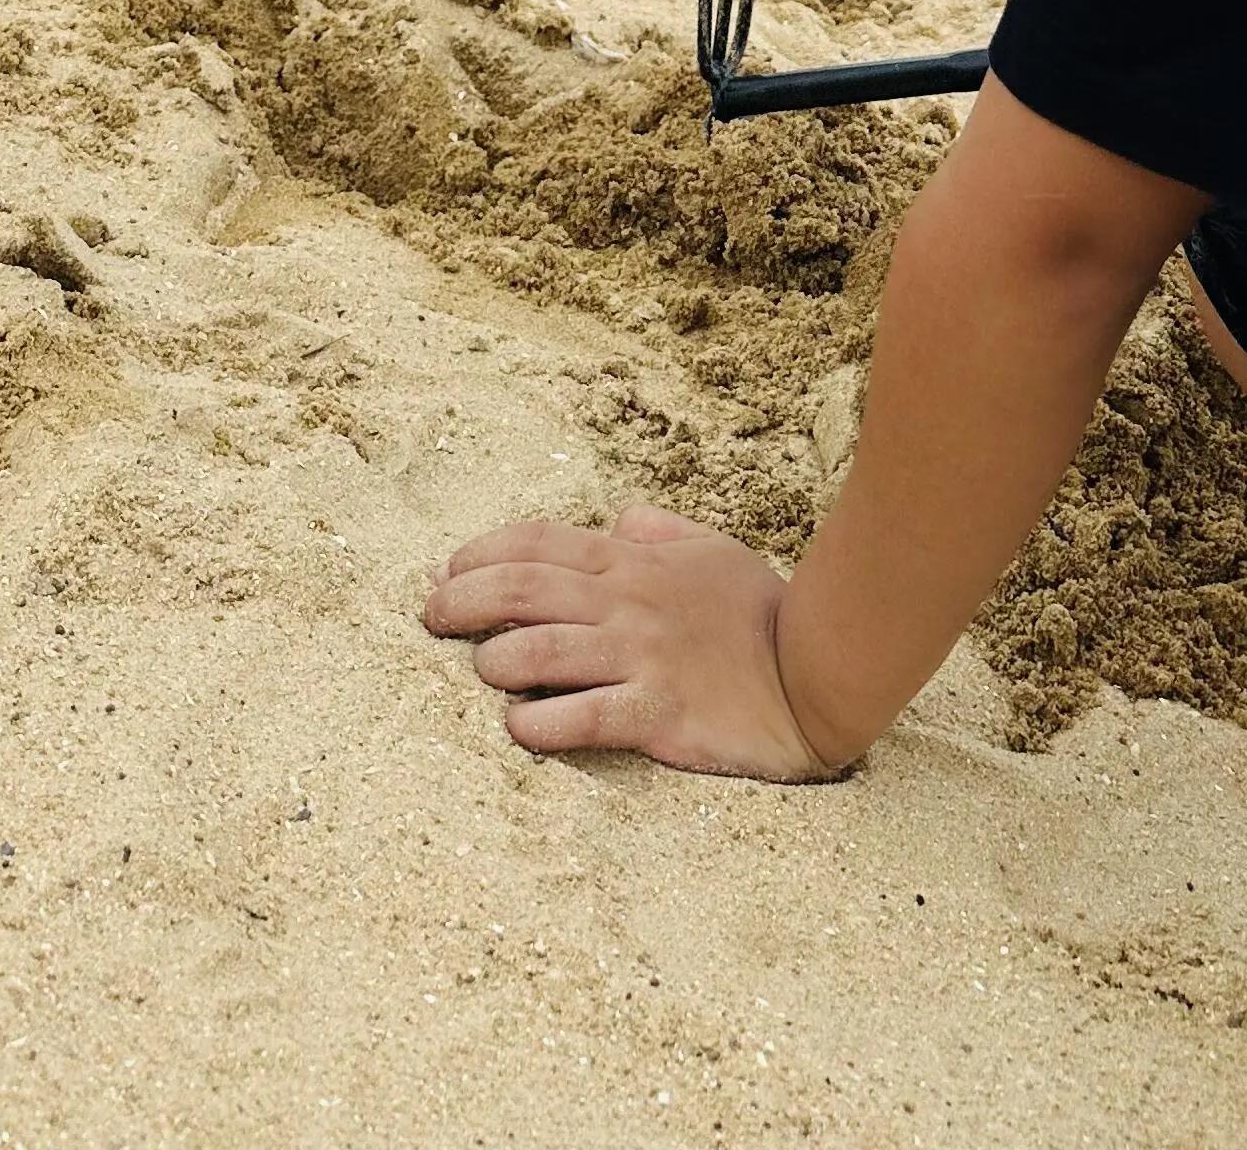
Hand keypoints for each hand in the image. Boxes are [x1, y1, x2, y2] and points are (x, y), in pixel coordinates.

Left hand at [421, 507, 845, 779]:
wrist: (818, 672)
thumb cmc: (763, 611)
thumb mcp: (711, 550)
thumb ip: (660, 531)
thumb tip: (620, 520)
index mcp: (632, 562)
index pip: (536, 544)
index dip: (481, 553)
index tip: (445, 570)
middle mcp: (625, 603)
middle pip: (520, 590)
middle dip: (461, 600)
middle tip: (427, 617)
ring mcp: (640, 657)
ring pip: (539, 651)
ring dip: (494, 660)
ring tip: (478, 670)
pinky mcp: (658, 713)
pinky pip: (585, 716)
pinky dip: (541, 722)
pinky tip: (518, 727)